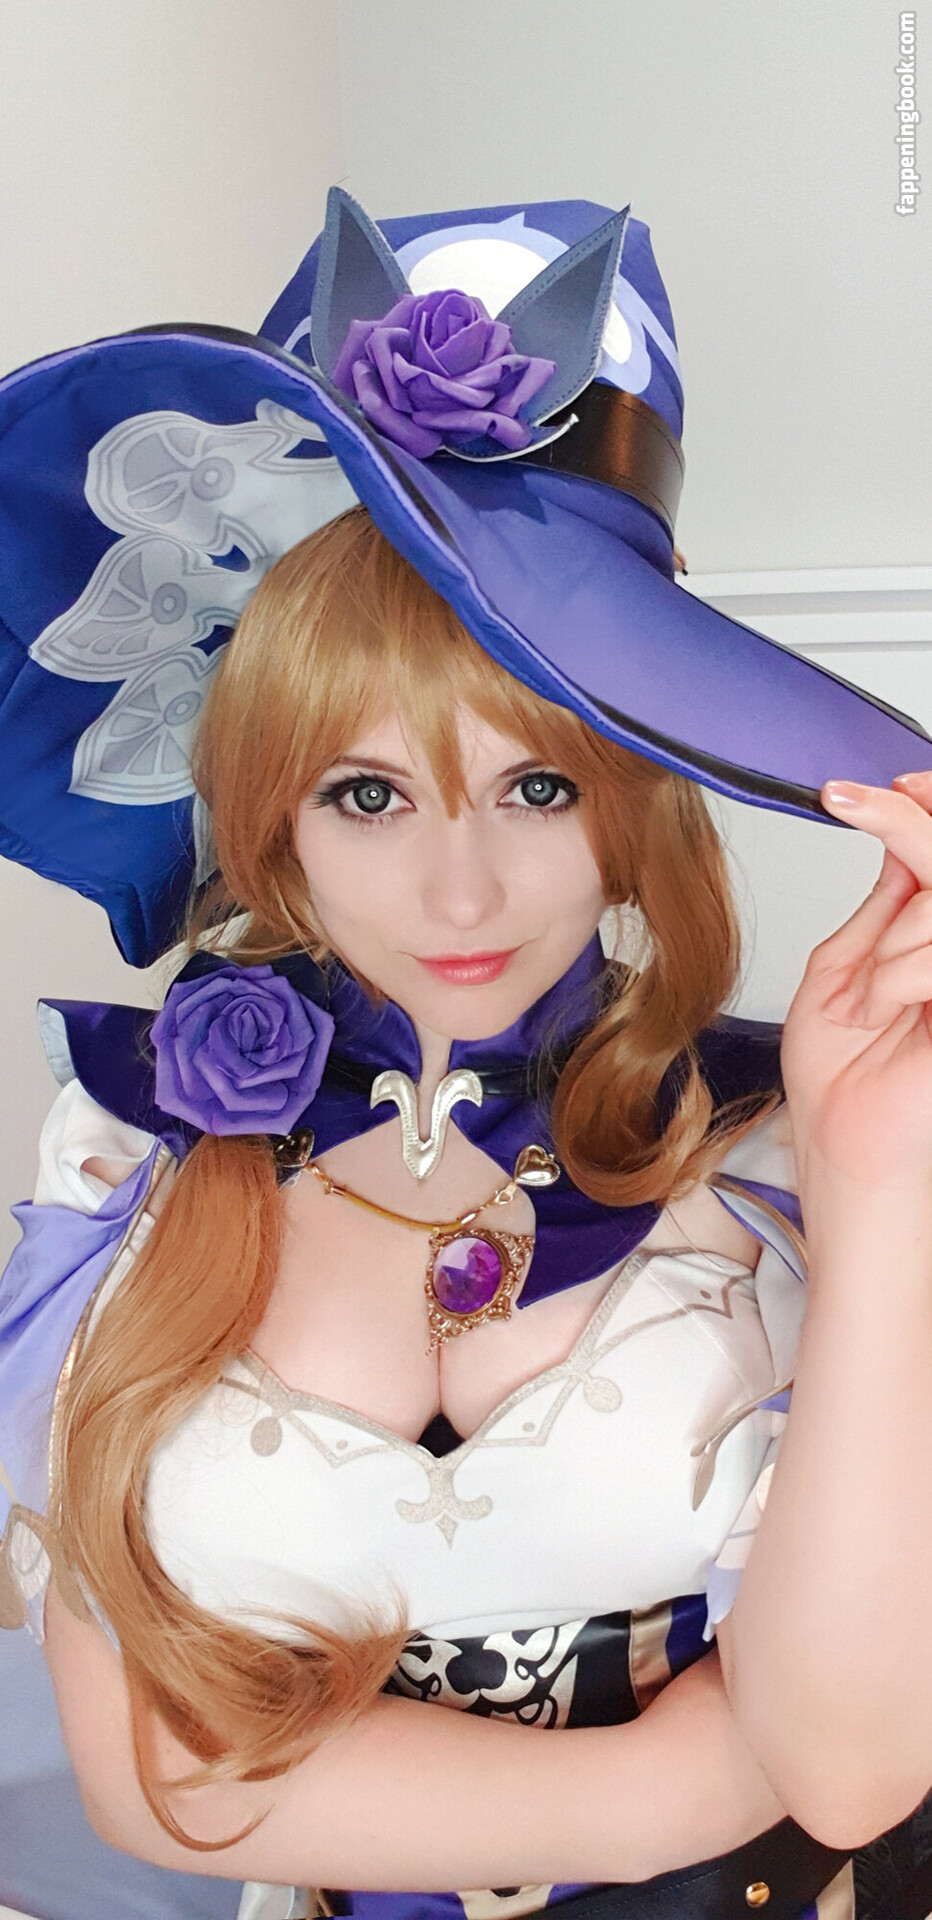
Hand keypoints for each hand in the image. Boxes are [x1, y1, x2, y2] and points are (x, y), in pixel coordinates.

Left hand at [781, 770, 931, 1194]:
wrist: (852, 1155)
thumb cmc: (842, 1082)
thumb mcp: (845, 971)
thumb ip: (885, 907)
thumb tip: (898, 834)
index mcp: (930, 937)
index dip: (919, 807)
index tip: (866, 789)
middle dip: (908, 824)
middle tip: (856, 800)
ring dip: (896, 942)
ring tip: (874, 996)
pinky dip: (902, 972)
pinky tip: (886, 1007)